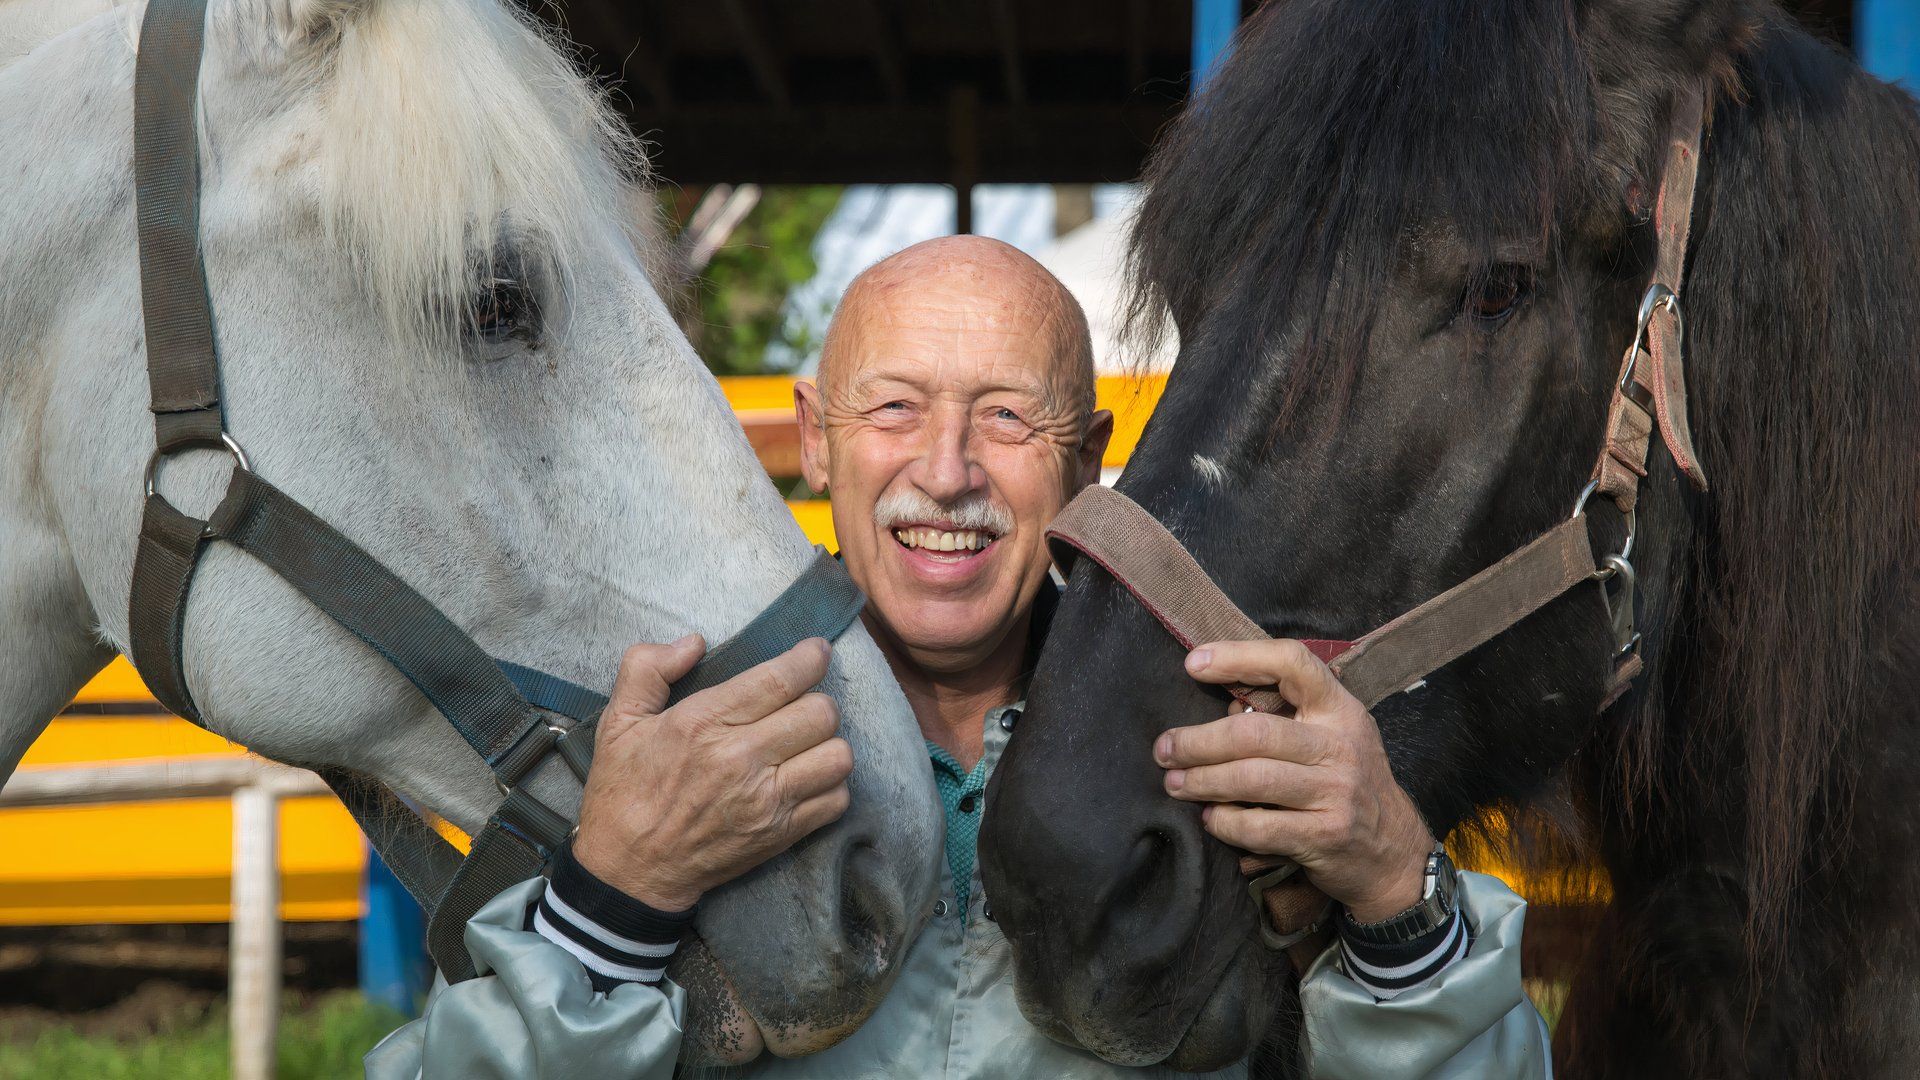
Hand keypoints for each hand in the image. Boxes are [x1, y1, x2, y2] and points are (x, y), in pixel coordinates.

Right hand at [572, 636, 852, 911]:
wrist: (628, 871)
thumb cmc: (623, 792)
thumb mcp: (618, 721)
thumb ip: (648, 668)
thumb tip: (694, 642)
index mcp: (703, 723)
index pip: (780, 679)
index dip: (810, 658)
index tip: (816, 651)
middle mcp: (741, 759)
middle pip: (821, 713)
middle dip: (817, 700)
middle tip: (802, 703)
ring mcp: (766, 800)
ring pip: (837, 755)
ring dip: (828, 743)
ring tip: (808, 742)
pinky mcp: (781, 834)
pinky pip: (836, 800)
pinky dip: (831, 785)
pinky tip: (808, 778)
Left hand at [1153, 639, 1434, 922]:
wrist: (1394, 853)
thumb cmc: (1347, 784)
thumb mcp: (1333, 737)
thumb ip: (1287, 715)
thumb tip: (1222, 703)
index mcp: (1340, 710)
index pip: (1292, 663)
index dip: (1239, 657)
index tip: (1193, 664)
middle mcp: (1341, 746)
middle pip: (1254, 732)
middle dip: (1198, 741)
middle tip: (1165, 749)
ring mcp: (1335, 793)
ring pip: (1251, 779)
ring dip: (1202, 781)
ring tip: (1174, 782)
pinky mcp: (1324, 836)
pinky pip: (1259, 827)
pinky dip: (1225, 822)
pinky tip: (1210, 818)